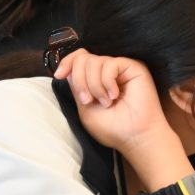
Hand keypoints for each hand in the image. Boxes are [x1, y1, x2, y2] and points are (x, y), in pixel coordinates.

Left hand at [54, 49, 191, 191]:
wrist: (135, 136)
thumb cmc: (113, 128)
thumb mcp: (84, 108)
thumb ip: (76, 88)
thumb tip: (69, 70)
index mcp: (95, 79)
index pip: (77, 58)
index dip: (66, 63)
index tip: (59, 75)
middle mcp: (107, 71)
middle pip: (82, 58)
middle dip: (80, 80)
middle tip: (88, 100)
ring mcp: (120, 69)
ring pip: (94, 61)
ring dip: (94, 85)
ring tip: (106, 102)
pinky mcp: (134, 67)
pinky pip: (110, 64)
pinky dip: (107, 81)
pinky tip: (114, 95)